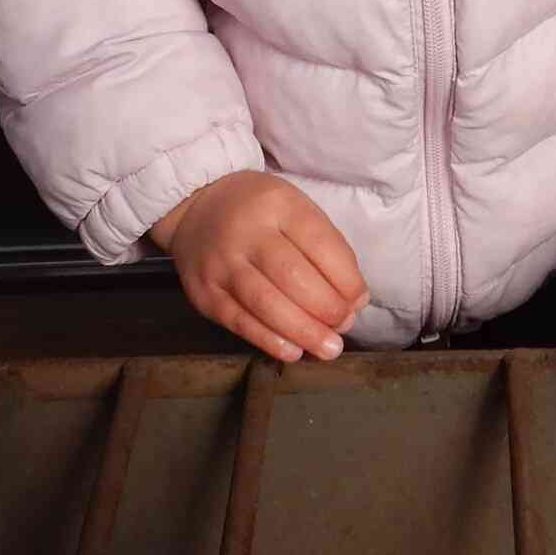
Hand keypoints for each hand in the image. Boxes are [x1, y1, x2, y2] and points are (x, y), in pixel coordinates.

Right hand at [150, 171, 366, 363]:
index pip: (319, 243)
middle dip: (326, 308)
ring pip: (266, 303)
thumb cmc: (260, 214)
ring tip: (329, 348)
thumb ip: (325, 249)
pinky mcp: (204, 293)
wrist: (196, 209)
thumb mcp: (294, 209)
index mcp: (277, 203)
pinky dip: (270, 340)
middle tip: (344, 326)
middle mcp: (245, 232)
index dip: (345, 279)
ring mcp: (221, 264)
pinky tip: (294, 351)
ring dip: (303, 331)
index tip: (359, 301)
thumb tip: (353, 301)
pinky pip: (240, 322)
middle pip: (292, 276)